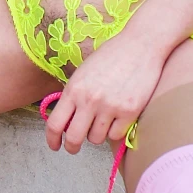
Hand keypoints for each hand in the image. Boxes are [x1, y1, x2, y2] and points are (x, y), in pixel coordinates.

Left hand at [43, 25, 166, 154]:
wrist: (140, 45)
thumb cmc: (111, 56)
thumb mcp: (83, 72)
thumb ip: (74, 95)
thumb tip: (66, 120)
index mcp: (74, 89)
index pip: (55, 124)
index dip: (52, 139)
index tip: (55, 145)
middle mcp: (90, 100)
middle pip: (74, 138)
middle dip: (72, 147)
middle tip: (74, 147)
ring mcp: (110, 107)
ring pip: (96, 138)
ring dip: (96, 134)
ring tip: (101, 122)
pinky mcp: (130, 111)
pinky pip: (116, 135)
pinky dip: (115, 131)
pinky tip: (117, 119)